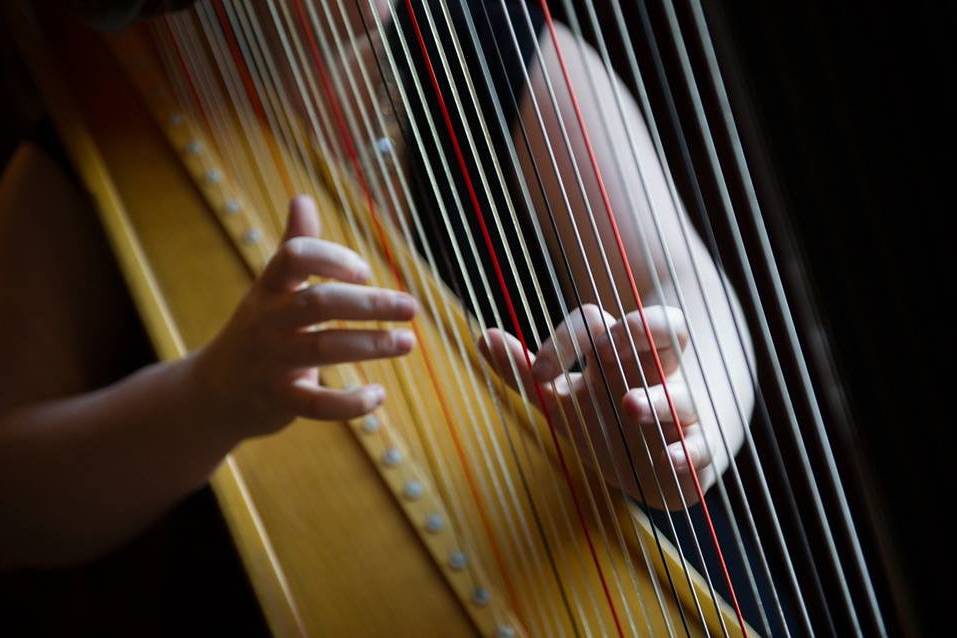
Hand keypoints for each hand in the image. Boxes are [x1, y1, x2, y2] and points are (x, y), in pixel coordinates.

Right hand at [194, 195, 417, 438]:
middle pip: (319, 303)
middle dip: (370, 303)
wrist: (213, 393)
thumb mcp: (270, 287)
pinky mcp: (279, 401)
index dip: (332, 258)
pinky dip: (351, 403)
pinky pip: (317, 404)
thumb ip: (295, 246)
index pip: (294, 257)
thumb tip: (302, 197)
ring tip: (407, 342)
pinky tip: (379, 395)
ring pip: (324, 349)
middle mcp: (268, 321)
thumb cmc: (256, 330)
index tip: (364, 270)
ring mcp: (272, 362)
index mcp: (269, 288)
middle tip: (411, 307)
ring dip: (372, 344)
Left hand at [479, 303, 710, 509]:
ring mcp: (680, 410)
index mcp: (622, 353)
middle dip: (638, 330)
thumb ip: (523, 371)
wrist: (650, 471)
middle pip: (666, 328)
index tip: (539, 371)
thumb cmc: (603, 422)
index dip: (568, 337)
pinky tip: (669, 457)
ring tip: (630, 406)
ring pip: (680, 394)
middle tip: (603, 346)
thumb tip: (482, 336)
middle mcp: (657, 373)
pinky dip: (688, 450)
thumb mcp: (560, 397)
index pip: (600, 323)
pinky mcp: (696, 449)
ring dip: (656, 400)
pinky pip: (701, 445)